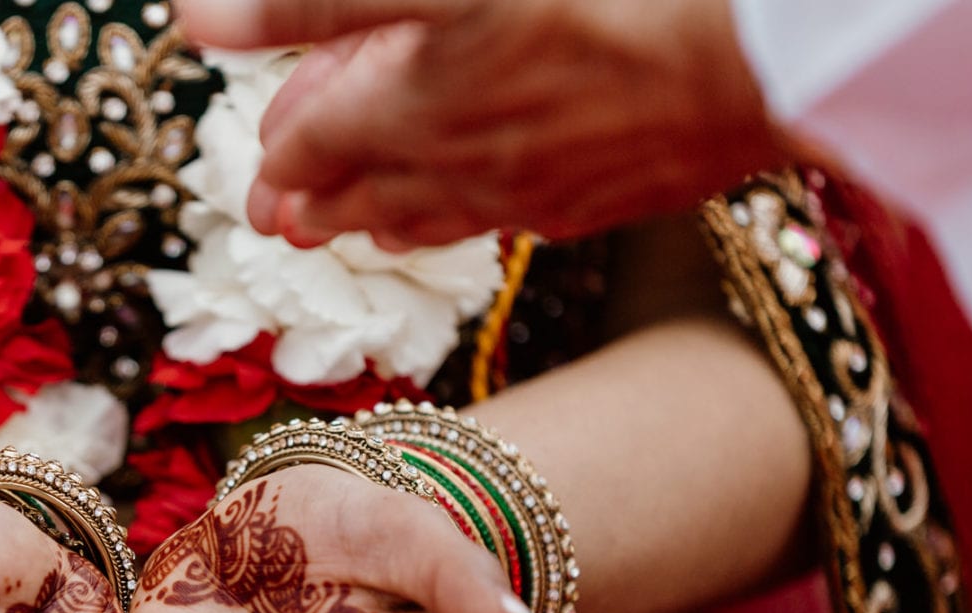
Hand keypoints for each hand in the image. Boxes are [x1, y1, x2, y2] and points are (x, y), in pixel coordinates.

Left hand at [178, 0, 787, 248]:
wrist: (776, 41)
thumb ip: (314, 1)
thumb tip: (196, 16)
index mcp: (414, 101)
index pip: (315, 140)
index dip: (279, 145)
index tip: (259, 156)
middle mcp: (466, 161)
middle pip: (366, 192)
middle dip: (314, 202)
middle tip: (278, 218)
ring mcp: (538, 187)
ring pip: (435, 215)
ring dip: (381, 220)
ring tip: (352, 231)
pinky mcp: (604, 196)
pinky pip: (507, 221)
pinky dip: (461, 221)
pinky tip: (465, 218)